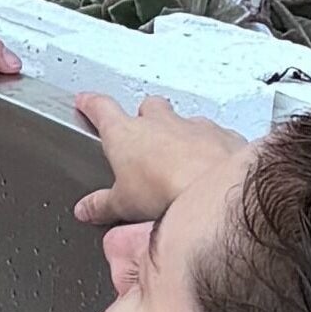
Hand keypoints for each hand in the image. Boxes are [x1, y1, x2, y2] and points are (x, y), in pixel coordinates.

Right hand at [72, 92, 248, 228]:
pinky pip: (216, 135)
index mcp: (125, 133)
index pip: (101, 108)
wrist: (219, 191)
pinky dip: (213, 146)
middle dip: (146, 116)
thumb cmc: (167, 189)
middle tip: (144, 135)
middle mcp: (160, 122)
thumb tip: (87, 209)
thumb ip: (102, 205)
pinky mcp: (224, 136)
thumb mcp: (124, 205)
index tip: (86, 102)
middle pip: (148, 107)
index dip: (91, 104)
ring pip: (184, 120)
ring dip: (181, 133)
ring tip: (183, 158)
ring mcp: (194, 126)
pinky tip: (213, 165)